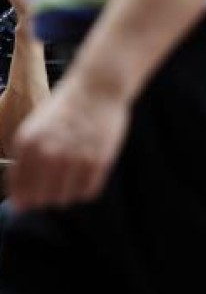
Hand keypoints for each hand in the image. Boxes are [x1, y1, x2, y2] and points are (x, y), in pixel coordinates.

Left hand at [7, 74, 131, 210]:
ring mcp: (74, 159)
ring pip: (64, 199)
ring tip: (71, 178)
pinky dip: (84, 190)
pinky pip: (87, 192)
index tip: (28, 203)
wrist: (97, 90)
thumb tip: (21, 201)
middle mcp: (48, 154)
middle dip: (45, 198)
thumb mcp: (33, 130)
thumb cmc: (65, 110)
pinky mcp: (98, 162)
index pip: (20, 189)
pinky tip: (85, 175)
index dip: (23, 200)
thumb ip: (25, 161)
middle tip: (54, 187)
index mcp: (27, 145)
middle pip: (41, 199)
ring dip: (65, 194)